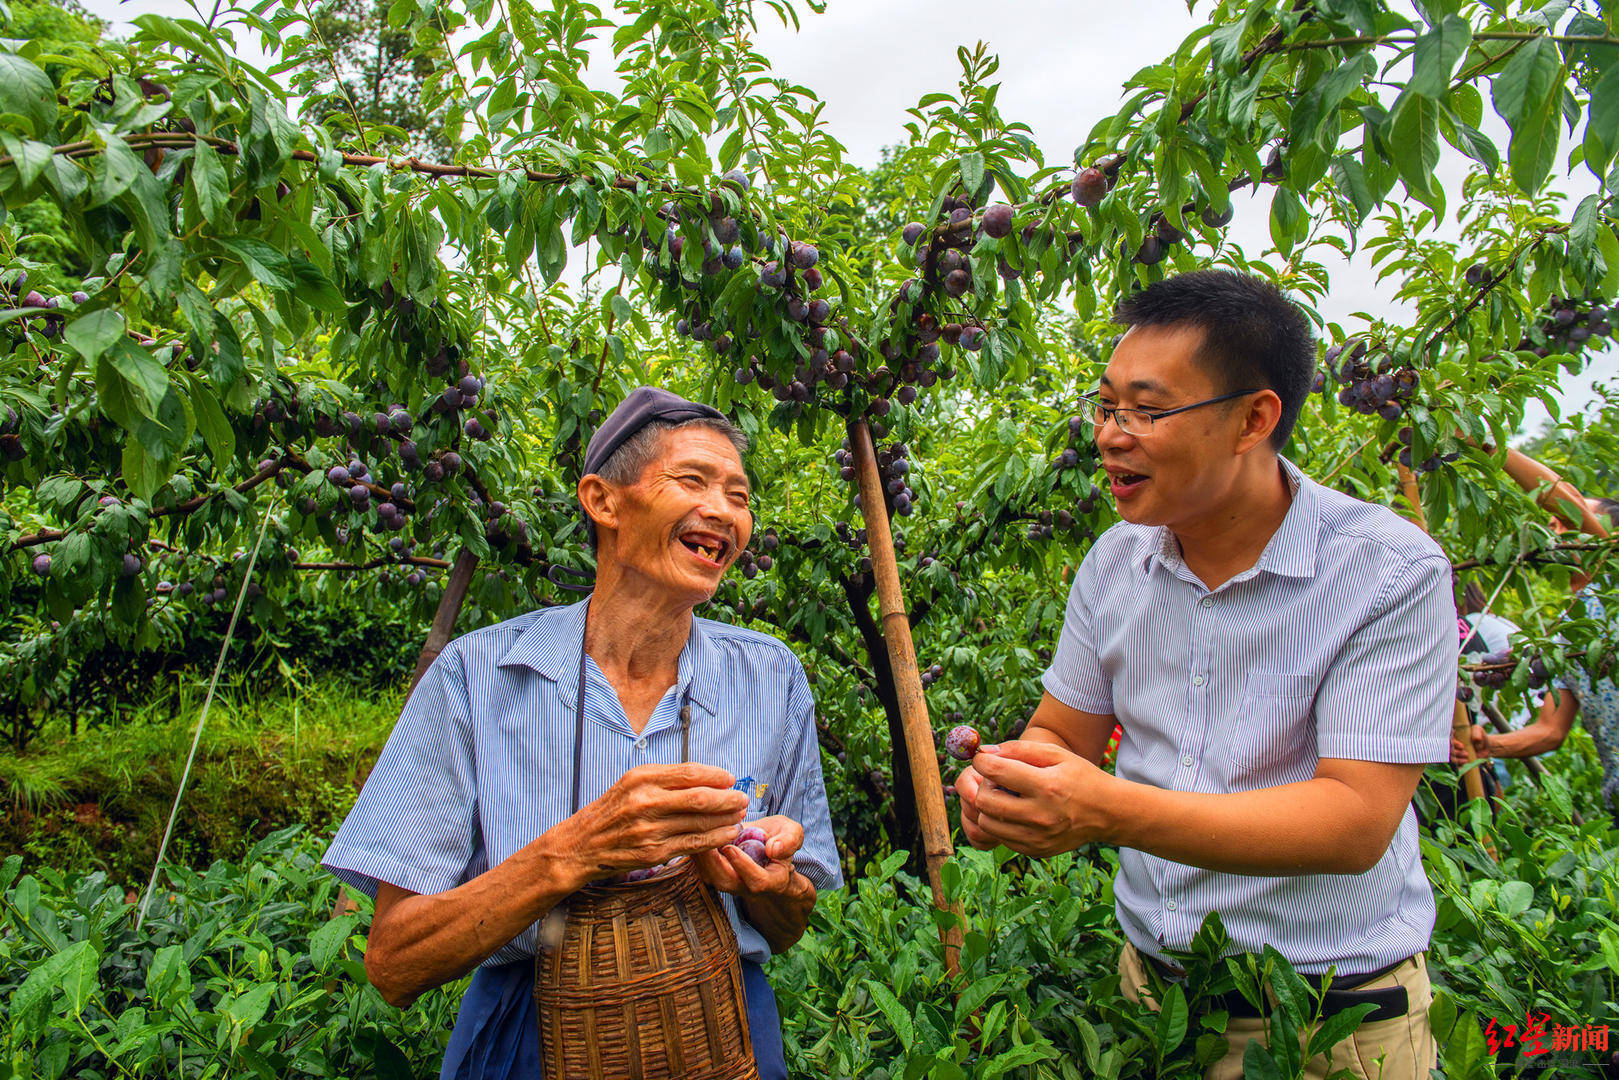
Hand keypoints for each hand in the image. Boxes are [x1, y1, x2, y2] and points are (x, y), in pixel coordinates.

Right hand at [555, 763, 747, 881]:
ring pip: (699, 822)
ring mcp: (650, 829)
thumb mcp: (631, 783)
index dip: (715, 776)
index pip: (688, 773)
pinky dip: (714, 838)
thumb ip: (665, 779)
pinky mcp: (654, 853)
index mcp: (641, 778)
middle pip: (699, 798)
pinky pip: (693, 844)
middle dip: (727, 799)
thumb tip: (706, 777)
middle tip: (743, 798)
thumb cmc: (612, 811)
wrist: (582, 845)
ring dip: (725, 819)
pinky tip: (727, 833)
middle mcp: (646, 802)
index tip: (730, 778)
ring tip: (739, 815)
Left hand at [692, 815, 810, 900]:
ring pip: (709, 875)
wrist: (767, 847)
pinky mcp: (714, 875)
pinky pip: (701, 867)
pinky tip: (691, 829)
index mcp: (772, 881)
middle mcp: (748, 887)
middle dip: (711, 860)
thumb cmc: (780, 839)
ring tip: (693, 830)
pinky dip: (695, 848)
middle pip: (725, 882)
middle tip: (701, 835)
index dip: (743, 865)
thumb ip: (789, 841)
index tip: (730, 847)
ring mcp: (729, 883)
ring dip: (699, 854)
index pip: (757, 880)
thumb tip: (773, 849)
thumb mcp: (792, 833)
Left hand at [958, 740, 1116, 857]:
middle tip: (997, 780)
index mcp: (1046, 786)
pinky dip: (1001, 823)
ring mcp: (1037, 838)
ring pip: (987, 823)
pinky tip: (1017, 812)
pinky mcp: (1035, 850)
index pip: (995, 771)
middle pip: (984, 801)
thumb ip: (1019, 749)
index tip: (985, 759)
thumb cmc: (1080, 777)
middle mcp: (1040, 815)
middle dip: (984, 786)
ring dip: (989, 807)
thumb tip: (984, 752)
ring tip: (1006, 797)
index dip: (982, 761)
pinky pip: (1000, 837)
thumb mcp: (1056, 754)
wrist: (1108, 813)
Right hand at [1450, 725, 1490, 765]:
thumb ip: (1476, 733)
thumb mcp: (1479, 731)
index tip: (1461, 746)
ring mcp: (1456, 752)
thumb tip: (1476, 739)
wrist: (1487, 747)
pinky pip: (1456, 764)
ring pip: (1451, 756)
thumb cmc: (1481, 736)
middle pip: (1448, 748)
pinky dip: (1458, 767)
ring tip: (1466, 760)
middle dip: (1455, 752)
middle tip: (1466, 754)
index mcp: (1455, 735)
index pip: (1448, 738)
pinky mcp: (1460, 759)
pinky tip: (1461, 768)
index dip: (1452, 742)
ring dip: (1457, 759)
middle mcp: (1454, 743)